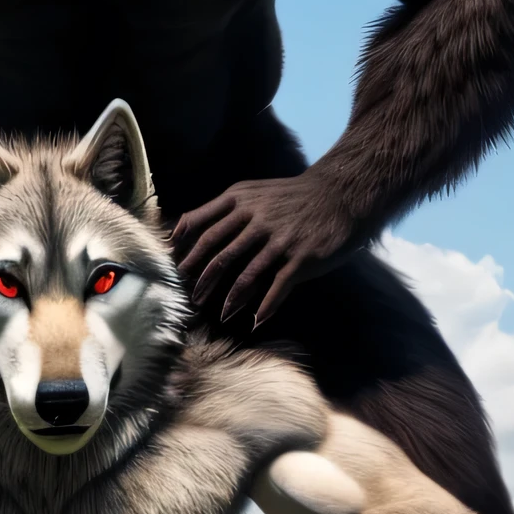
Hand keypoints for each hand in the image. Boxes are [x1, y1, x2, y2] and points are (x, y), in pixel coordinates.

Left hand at [173, 173, 354, 327]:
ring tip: (223, 316)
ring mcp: (280, 238)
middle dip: (202, 279)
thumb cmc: (290, 198)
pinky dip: (267, 307)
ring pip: (246, 274)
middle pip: (220, 254)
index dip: (186, 251)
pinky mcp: (302, 256)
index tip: (174, 270)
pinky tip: (257, 321)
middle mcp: (258, 217)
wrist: (340, 195)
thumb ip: (221, 209)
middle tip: (192, 299)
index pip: (203, 227)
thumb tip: (180, 231)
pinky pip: (279, 286)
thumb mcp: (253, 193)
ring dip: (232, 299)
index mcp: (241, 200)